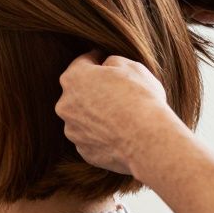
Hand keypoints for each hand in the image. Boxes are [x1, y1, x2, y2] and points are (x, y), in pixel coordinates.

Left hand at [56, 52, 190, 177]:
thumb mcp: (131, 67)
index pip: (82, 63)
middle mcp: (65, 105)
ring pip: (83, 118)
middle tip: (117, 93)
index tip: (105, 62)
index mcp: (74, 78)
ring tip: (121, 118)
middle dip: (94, 91)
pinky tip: (120, 135)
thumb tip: (107, 66)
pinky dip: (102, 136)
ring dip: (96, 115)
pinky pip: (91, 139)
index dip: (97, 61)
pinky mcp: (83, 151)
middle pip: (79, 93)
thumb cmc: (141, 98)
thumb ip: (112, 62)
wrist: (148, 140)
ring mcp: (72, 130)